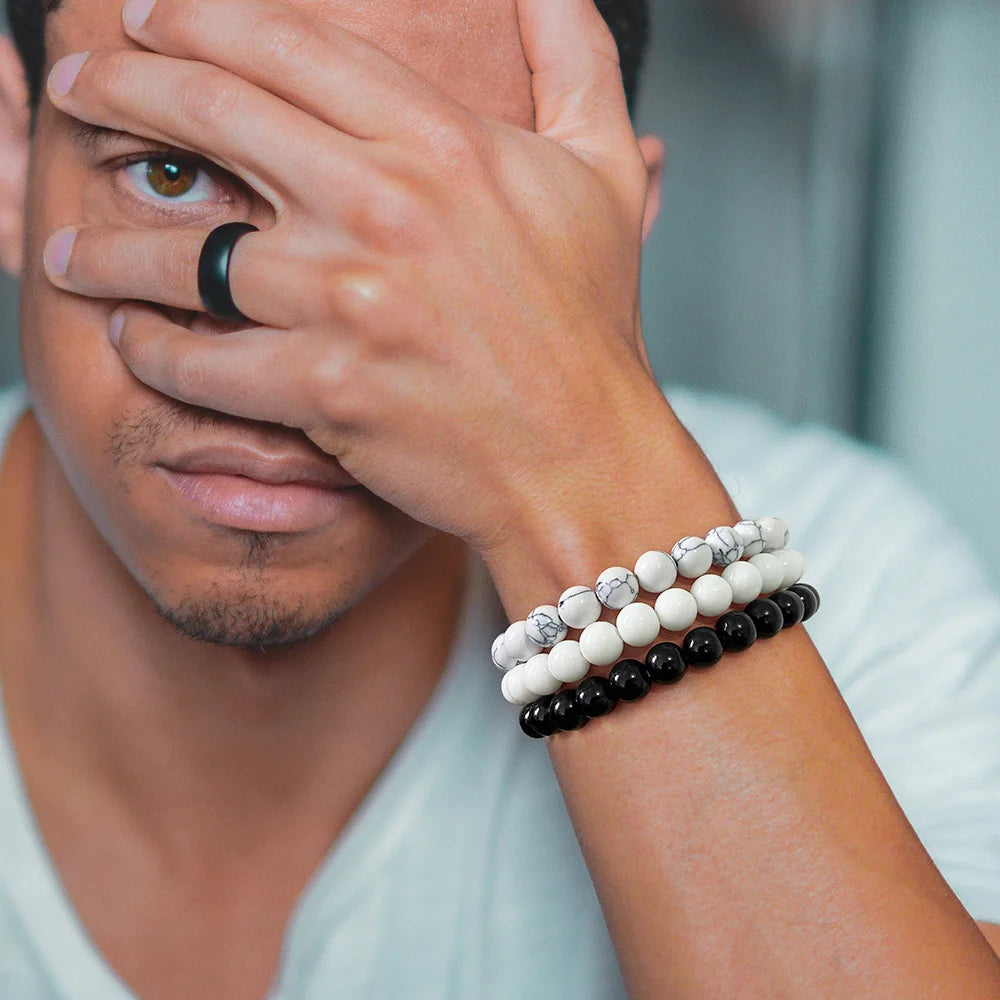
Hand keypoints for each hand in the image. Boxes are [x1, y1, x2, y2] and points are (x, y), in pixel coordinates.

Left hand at [43, 0, 662, 555]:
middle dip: (118, 90)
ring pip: (182, 250)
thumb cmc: (588, 324)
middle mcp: (382, 205)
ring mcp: (346, 299)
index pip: (284, 44)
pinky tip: (136, 338)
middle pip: (209, 112)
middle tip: (75, 95)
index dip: (195, 18)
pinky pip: (199, 360)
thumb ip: (573, 52)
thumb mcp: (603, 169)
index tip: (145, 21)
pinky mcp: (323, 390)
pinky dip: (152, 349)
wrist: (581, 456)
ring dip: (105, 244)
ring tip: (68, 247)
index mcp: (439, 140)